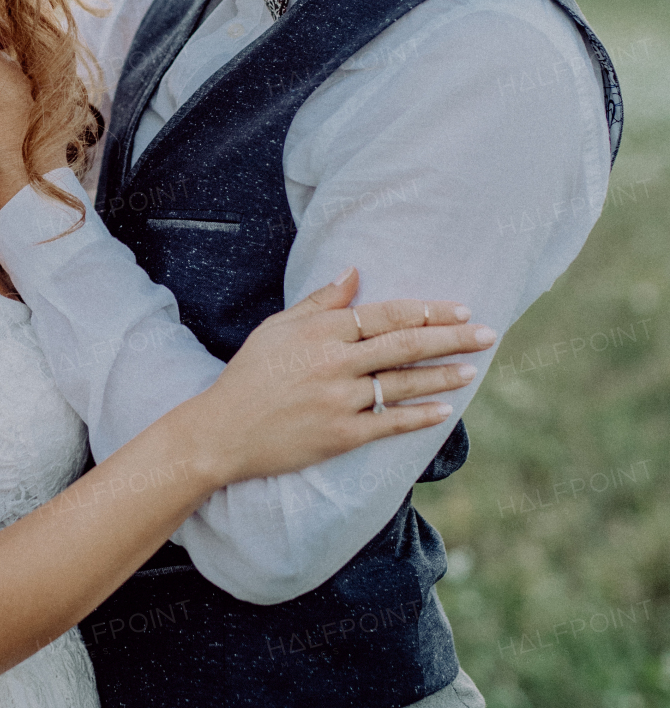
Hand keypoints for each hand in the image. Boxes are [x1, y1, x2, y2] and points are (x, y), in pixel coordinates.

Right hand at [194, 268, 494, 484]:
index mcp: (320, 331)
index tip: (459, 310)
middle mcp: (334, 363)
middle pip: (404, 345)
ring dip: (443, 375)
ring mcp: (338, 401)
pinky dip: (419, 417)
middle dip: (452, 338)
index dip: (426, 311)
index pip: (386, 314)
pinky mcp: (339, 436)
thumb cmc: (249, 375)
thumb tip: (355, 270)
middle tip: (487, 333)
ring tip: (473, 369)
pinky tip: (444, 411)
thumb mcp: (278, 328)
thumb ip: (321, 301)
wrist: (221, 432)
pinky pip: (389, 424)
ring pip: (403, 384)